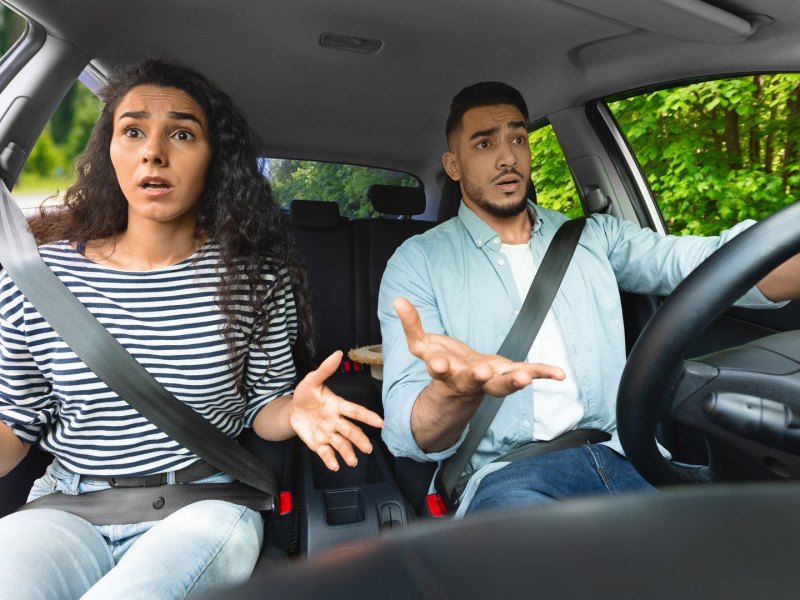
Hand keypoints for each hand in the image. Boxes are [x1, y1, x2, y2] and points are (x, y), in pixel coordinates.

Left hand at [290, 350, 383, 470]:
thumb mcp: (311, 380)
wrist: (291, 410)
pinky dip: (330, 460)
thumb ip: (325, 369)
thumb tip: (337, 353)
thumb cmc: (305, 395)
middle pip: (350, 430)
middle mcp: (336, 421)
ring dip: (348, 453)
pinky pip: (326, 453)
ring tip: (353, 461)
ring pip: (341, 444)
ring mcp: (328, 433)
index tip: (380, 422)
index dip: (367, 416)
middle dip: (359, 440)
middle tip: (368, 448)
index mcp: (337, 406)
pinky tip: (335, 465)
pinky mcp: (319, 444)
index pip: (355, 411)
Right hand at [394, 297, 564, 400]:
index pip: (440, 369)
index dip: (439, 366)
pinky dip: (543, 373)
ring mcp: (490, 380)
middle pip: (473, 381)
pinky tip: (560, 374)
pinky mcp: (507, 375)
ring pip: (501, 384)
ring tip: (526, 377)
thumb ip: (412, 324)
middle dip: (478, 377)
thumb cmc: (443, 363)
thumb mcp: (422, 345)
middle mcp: (467, 379)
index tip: (438, 364)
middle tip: (484, 372)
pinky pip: (527, 373)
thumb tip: (398, 300)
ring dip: (513, 381)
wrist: (460, 389)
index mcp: (445, 371)